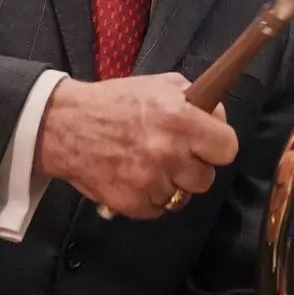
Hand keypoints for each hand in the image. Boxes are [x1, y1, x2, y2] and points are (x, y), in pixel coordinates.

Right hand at [35, 74, 237, 218]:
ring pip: (182, 197)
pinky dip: (150, 197)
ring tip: (152, 165)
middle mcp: (169, 153)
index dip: (218, 146)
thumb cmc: (115, 102)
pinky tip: (136, 178)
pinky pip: (158, 209)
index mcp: (181, 120)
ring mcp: (150, 181)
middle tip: (177, 155)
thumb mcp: (160, 85)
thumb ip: (194, 99)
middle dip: (194, 167)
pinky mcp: (132, 203)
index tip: (209, 144)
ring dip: (171, 184)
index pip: (227, 148)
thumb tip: (216, 116)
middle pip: (206, 178)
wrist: (66, 126)